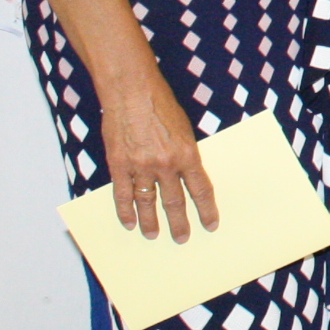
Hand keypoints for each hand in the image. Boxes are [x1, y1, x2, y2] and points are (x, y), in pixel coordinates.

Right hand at [98, 78, 217, 241]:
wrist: (132, 91)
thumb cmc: (160, 105)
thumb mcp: (184, 129)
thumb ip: (185, 154)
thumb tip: (187, 176)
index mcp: (188, 154)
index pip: (201, 190)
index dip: (207, 210)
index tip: (210, 225)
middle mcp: (166, 164)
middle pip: (175, 202)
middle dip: (180, 223)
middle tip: (182, 238)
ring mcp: (141, 166)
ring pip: (147, 203)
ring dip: (151, 222)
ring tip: (153, 235)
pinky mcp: (119, 164)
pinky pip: (123, 194)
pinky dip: (125, 211)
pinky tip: (129, 222)